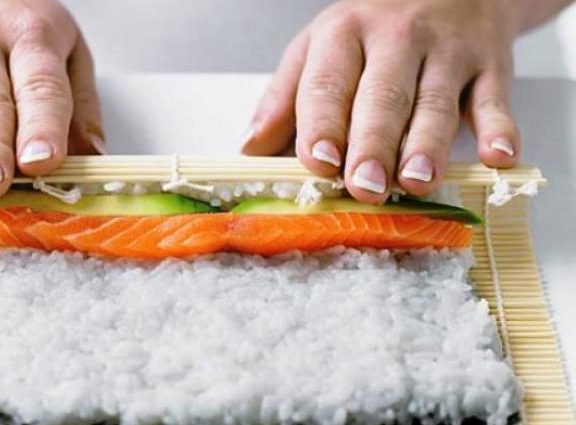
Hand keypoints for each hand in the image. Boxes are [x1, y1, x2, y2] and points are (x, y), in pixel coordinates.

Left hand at [242, 0, 525, 202]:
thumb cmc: (372, 30)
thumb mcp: (319, 49)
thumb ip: (284, 99)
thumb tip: (249, 151)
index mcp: (342, 36)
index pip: (328, 83)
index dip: (322, 124)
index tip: (318, 162)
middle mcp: (395, 39)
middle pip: (382, 96)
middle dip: (372, 143)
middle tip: (363, 187)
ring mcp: (446, 51)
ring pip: (435, 102)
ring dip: (427, 145)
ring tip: (415, 182)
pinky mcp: (490, 66)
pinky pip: (495, 99)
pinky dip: (501, 129)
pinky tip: (498, 157)